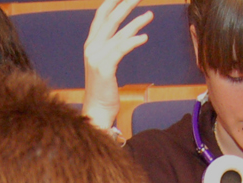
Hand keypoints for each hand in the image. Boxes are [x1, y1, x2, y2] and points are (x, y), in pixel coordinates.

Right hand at [83, 0, 152, 128]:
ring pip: (118, 34)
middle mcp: (91, 48)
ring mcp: (96, 58)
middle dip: (125, 4)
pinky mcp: (104, 69)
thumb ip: (112, 48)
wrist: (96, 112)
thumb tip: (127, 35)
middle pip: (110, 19)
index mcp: (91, 45)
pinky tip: (144, 37)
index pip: (101, 16)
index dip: (112, 1)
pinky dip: (133, 41)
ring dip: (136, 22)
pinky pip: (120, 50)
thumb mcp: (106, 64)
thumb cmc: (105, 90)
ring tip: (150, 15)